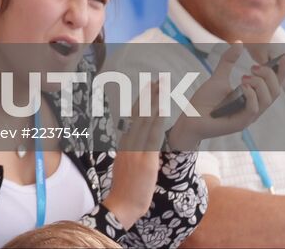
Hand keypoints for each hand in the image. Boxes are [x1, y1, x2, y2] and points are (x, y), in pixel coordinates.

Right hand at [103, 82, 164, 226]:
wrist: (122, 205)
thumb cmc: (126, 189)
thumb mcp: (127, 165)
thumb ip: (132, 152)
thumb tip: (138, 144)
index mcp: (125, 143)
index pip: (135, 116)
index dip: (143, 101)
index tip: (150, 88)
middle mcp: (129, 142)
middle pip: (140, 112)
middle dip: (150, 94)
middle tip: (158, 78)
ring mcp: (136, 149)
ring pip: (147, 119)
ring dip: (155, 101)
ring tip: (163, 86)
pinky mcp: (146, 159)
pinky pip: (153, 135)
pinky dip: (158, 119)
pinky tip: (163, 108)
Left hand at [166, 43, 284, 149]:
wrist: (190, 116)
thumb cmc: (205, 101)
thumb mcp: (218, 77)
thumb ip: (228, 61)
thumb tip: (239, 42)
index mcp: (253, 98)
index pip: (274, 85)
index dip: (282, 72)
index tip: (284, 57)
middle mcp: (255, 108)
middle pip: (275, 91)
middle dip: (269, 75)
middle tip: (253, 67)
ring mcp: (249, 117)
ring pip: (268, 100)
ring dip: (259, 84)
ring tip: (244, 77)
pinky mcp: (241, 123)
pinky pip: (254, 109)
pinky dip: (251, 95)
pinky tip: (242, 87)